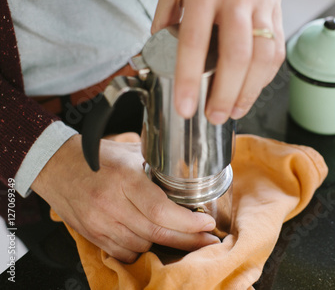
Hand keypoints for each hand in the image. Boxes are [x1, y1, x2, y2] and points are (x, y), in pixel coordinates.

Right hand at [31, 134, 219, 262]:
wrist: (55, 166)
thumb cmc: (96, 157)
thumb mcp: (131, 152)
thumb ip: (157, 165)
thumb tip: (187, 175)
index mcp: (124, 179)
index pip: (160, 210)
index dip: (188, 222)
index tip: (207, 223)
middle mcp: (111, 203)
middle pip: (157, 232)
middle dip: (189, 240)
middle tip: (208, 239)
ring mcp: (100, 223)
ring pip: (143, 245)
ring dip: (168, 244)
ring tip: (187, 239)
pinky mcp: (92, 235)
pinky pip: (124, 253)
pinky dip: (143, 250)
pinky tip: (154, 241)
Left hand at [151, 0, 285, 123]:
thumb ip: (165, 15)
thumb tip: (155, 52)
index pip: (194, 42)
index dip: (189, 79)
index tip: (185, 106)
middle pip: (235, 56)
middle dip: (224, 94)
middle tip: (213, 116)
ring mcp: (261, 5)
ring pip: (262, 58)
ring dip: (249, 92)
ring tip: (233, 110)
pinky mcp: (278, 13)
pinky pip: (276, 52)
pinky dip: (264, 78)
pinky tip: (251, 90)